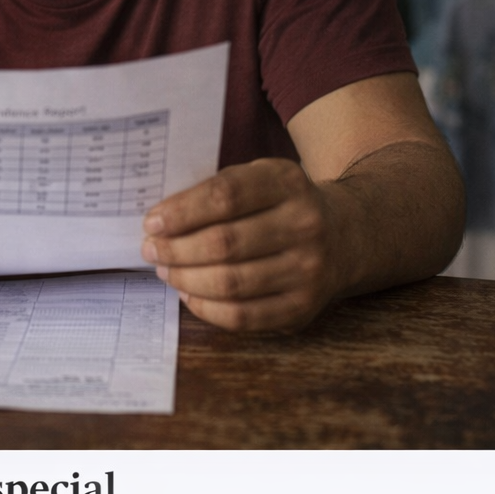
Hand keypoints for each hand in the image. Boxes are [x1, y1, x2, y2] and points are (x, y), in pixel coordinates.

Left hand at [140, 158, 340, 330]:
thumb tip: (161, 222)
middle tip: (150, 251)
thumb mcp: (259, 177)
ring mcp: (308, 270)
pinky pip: (244, 316)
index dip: (181, 212)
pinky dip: (207, 309)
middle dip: (176, 250)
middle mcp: (304, 225)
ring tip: (166, 271)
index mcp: (287, 183)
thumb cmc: (280, 204)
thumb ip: (216, 190)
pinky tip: (189, 294)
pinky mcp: (303, 307)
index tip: (152, 223)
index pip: (225, 196)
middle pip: (224, 243)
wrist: (344, 236)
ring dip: (186, 279)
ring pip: (231, 283)